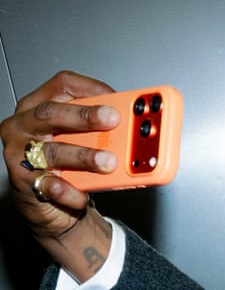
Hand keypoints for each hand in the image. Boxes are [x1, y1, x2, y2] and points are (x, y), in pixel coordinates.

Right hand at [2, 71, 120, 242]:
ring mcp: (20, 153)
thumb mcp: (81, 139)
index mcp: (39, 106)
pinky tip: (83, 196)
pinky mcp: (24, 182)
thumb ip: (102, 130)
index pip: (63, 86)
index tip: (118, 98)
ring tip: (109, 162)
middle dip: (85, 116)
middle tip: (114, 120)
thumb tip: (140, 128)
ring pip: (52, 151)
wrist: (49, 203)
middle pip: (52, 113)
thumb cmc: (65, 164)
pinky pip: (49, 185)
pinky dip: (69, 191)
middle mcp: (25, 125)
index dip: (92, 88)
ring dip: (84, 156)